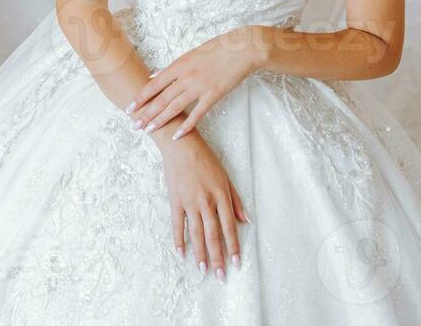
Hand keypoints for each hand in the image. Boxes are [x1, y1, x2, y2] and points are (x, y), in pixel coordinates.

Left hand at [128, 27, 258, 139]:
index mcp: (179, 65)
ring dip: (160, 120)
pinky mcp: (213, 95)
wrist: (241, 49)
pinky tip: (177, 135)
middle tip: (134, 125)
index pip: (154, 84)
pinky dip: (186, 126)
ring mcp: (199, 87)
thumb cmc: (217, 49)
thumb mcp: (191, 54)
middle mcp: (186, 77)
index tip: (129, 107)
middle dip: (146, 113)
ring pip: (175, 107)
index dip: (141, 97)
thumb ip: (173, 67)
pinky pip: (197, 114)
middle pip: (161, 98)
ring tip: (148, 130)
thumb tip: (155, 75)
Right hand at [160, 134, 247, 280]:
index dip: (232, 246)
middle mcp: (206, 201)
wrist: (181, 144)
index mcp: (221, 194)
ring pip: (196, 233)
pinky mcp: (175, 200)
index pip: (229, 227)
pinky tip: (181, 254)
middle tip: (220, 276)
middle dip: (217, 257)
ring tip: (203, 271)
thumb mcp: (225, 176)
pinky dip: (179, 240)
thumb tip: (245, 220)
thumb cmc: (205, 158)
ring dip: (200, 254)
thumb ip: (235, 200)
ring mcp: (189, 202)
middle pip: (213, 234)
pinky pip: (177, 224)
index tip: (236, 263)